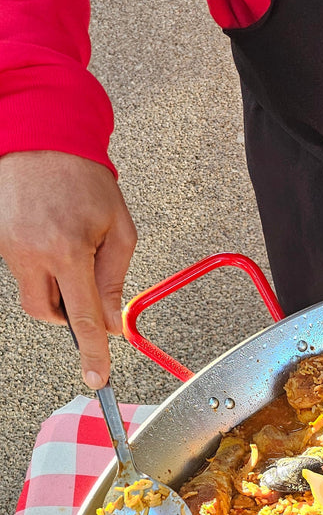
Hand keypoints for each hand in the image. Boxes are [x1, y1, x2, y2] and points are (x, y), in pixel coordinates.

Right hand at [0, 151, 136, 388]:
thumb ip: (116, 280)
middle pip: (47, 313)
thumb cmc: (85, 178)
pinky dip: (40, 264)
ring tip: (68, 247)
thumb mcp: (119, 229)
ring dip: (53, 285)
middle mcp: (32, 252)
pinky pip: (21, 269)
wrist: (42, 135)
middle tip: (83, 290)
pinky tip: (49, 234)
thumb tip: (113, 323)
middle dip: (66, 314)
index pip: (83, 318)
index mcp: (68, 250)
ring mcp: (8, 246)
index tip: (97, 379)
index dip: (93, 353)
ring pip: (32, 292)